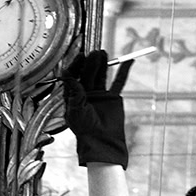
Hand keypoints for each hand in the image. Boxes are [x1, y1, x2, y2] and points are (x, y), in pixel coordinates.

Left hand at [63, 50, 131, 168]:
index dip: (75, 66)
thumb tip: (67, 75)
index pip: (72, 78)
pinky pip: (118, 81)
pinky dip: (124, 70)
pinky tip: (128, 60)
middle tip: (94, 53)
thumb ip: (73, 92)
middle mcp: (85, 94)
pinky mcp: (112, 98)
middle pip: (87, 74)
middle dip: (90, 63)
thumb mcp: (75, 110)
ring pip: (101, 74)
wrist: (102, 142)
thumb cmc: (85, 130)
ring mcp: (99, 95)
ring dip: (102, 63)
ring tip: (103, 53)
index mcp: (73, 98)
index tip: (80, 56)